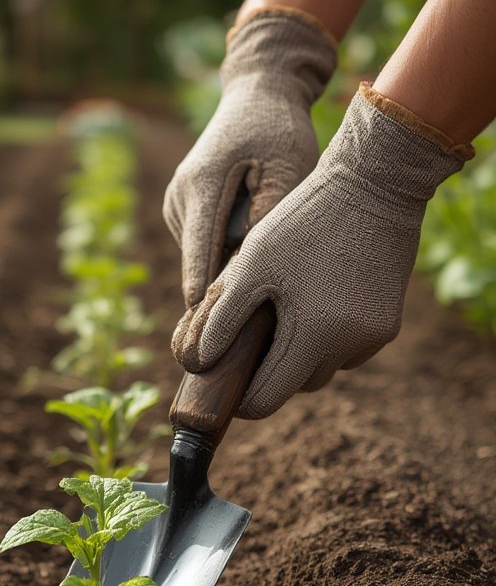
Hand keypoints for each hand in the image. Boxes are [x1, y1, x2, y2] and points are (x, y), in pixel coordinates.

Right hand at [163, 8, 335, 307]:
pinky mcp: (181, 208)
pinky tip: (251, 262)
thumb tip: (251, 271)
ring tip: (261, 296)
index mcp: (200, 188)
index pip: (199, 260)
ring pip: (198, 259)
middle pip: (196, 266)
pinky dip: (221, 258)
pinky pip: (201, 246)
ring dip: (223, 275)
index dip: (205, 305)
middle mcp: (178, 199)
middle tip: (250, 336)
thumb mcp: (288, 167)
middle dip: (219, 298)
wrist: (258, 92)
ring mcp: (175, 204)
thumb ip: (270, 215)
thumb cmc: (279, 129)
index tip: (209, 343)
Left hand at [172, 83, 472, 418]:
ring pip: (322, 369)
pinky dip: (328, 339)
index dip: (241, 398)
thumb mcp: (251, 265)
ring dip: (301, 356)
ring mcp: (373, 339)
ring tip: (284, 313)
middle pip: (295, 387)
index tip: (226, 382)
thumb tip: (197, 364)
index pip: (265, 401)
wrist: (375, 184)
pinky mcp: (388, 325)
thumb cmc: (302, 222)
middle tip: (253, 335)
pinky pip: (347, 351)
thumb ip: (221, 318)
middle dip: (271, 371)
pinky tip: (316, 302)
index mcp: (311, 338)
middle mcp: (348, 348)